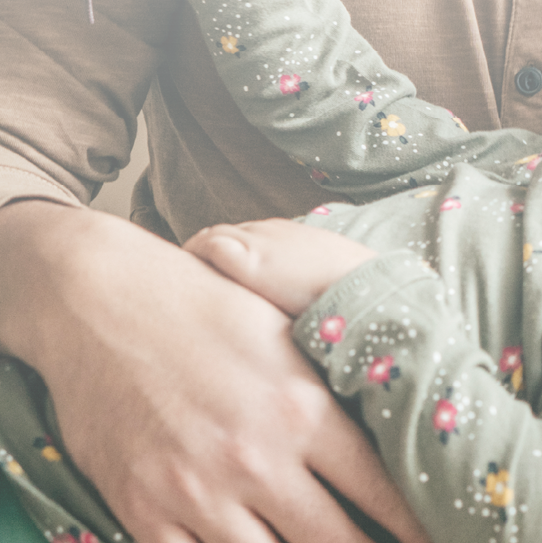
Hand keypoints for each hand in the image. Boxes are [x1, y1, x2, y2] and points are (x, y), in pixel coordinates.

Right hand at [0, 202, 443, 542]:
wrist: (100, 303)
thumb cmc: (205, 306)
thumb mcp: (290, 328)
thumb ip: (335, 381)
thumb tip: (393, 420)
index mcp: (302, 408)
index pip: (379, 491)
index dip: (415, 534)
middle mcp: (255, 459)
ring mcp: (195, 492)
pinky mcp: (144, 512)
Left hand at [185, 218, 378, 316]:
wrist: (362, 286)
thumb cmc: (355, 289)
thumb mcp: (331, 278)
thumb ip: (310, 283)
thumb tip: (309, 310)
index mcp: (291, 235)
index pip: (247, 237)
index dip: (230, 255)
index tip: (218, 277)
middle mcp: (270, 231)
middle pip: (224, 234)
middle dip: (206, 254)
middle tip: (190, 283)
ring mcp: (256, 241)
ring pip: (210, 237)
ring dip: (195, 256)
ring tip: (179, 284)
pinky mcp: (244, 257)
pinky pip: (204, 246)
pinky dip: (192, 257)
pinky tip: (182, 280)